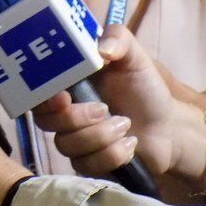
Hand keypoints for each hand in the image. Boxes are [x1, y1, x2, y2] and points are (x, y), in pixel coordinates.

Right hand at [32, 26, 178, 176]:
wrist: (168, 126)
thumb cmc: (144, 88)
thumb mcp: (135, 57)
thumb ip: (119, 39)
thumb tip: (101, 50)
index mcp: (67, 85)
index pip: (37, 92)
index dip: (43, 97)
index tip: (63, 97)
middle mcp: (64, 113)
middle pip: (45, 121)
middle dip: (76, 118)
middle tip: (105, 109)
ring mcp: (74, 140)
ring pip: (66, 145)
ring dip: (100, 137)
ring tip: (126, 126)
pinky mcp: (88, 164)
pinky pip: (86, 165)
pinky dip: (112, 155)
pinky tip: (130, 144)